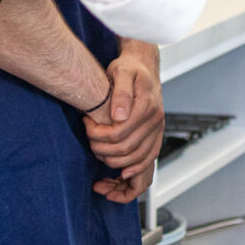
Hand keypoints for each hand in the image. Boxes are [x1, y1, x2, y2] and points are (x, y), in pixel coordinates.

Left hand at [86, 48, 162, 201]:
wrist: (143, 68)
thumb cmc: (129, 69)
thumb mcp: (121, 71)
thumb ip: (121, 92)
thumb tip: (118, 116)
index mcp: (147, 107)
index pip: (120, 133)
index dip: (98, 135)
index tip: (86, 124)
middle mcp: (156, 122)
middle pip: (127, 149)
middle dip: (102, 149)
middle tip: (88, 139)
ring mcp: (157, 132)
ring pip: (137, 161)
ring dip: (114, 164)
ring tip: (97, 153)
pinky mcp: (155, 139)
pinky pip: (148, 163)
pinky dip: (134, 174)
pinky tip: (119, 177)